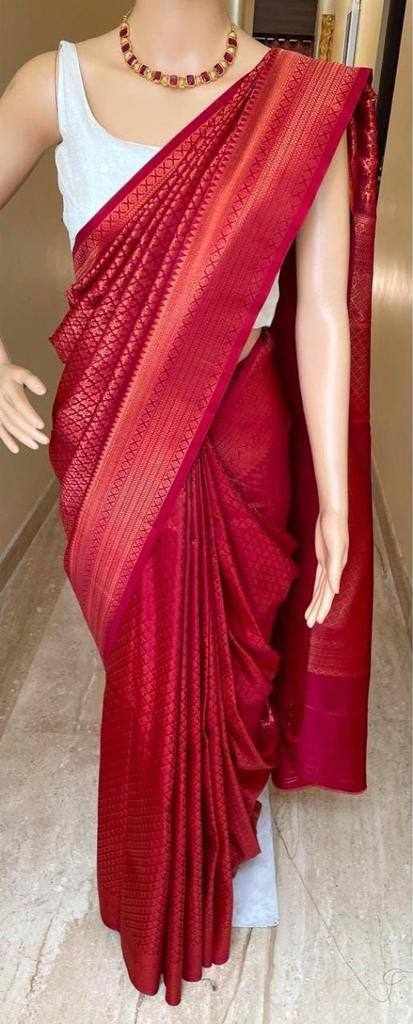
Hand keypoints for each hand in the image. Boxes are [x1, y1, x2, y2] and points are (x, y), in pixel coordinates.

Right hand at [0, 362, 48, 452]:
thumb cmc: (10, 374)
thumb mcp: (20, 373)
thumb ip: (31, 380)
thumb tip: (43, 391)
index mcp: (8, 389)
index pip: (19, 404)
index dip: (30, 415)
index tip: (41, 425)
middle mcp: (1, 400)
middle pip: (16, 418)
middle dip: (31, 431)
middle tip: (45, 440)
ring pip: (9, 426)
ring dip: (22, 437)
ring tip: (36, 445)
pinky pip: (0, 430)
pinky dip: (7, 440)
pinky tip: (16, 449)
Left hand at [304, 507, 348, 626]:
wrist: (332, 514)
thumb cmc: (335, 529)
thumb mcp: (336, 550)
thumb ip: (335, 571)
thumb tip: (335, 591)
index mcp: (336, 570)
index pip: (328, 594)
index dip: (323, 608)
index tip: (317, 620)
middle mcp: (333, 570)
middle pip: (324, 595)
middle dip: (318, 609)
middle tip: (310, 624)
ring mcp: (328, 565)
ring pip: (321, 589)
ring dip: (316, 602)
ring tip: (310, 616)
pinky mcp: (322, 558)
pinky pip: (319, 579)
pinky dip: (317, 589)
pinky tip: (315, 597)